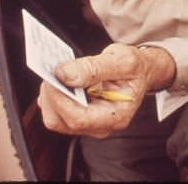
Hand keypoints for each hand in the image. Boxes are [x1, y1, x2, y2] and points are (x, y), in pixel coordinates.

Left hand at [37, 42, 171, 138]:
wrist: (138, 73)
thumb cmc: (134, 69)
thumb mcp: (123, 61)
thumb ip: (94, 68)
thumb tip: (64, 74)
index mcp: (116, 116)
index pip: (78, 119)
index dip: (60, 100)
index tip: (52, 78)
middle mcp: (100, 126)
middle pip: (61, 122)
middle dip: (51, 97)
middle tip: (50, 72)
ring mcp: (88, 123)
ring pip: (55, 118)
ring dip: (49, 95)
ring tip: (53, 72)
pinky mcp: (78, 116)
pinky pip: (56, 111)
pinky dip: (51, 94)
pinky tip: (56, 78)